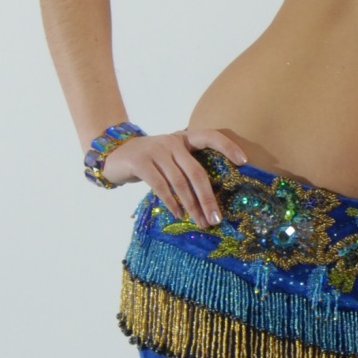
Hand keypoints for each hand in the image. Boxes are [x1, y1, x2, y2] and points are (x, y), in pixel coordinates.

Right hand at [100, 125, 247, 224]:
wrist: (113, 154)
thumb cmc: (149, 161)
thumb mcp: (169, 158)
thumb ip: (186, 169)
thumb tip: (209, 200)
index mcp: (184, 138)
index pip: (210, 136)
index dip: (228, 146)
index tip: (244, 162)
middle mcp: (172, 141)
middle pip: (196, 171)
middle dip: (208, 197)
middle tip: (216, 218)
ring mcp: (155, 150)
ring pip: (179, 182)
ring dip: (191, 205)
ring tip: (200, 222)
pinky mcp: (140, 162)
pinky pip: (161, 186)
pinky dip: (171, 202)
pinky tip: (178, 214)